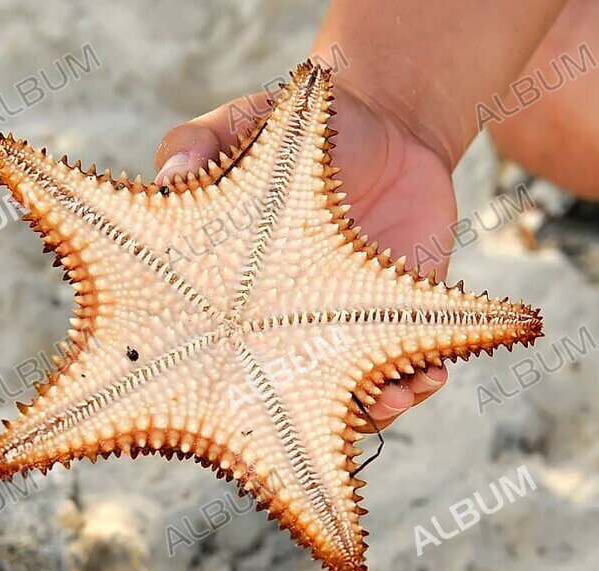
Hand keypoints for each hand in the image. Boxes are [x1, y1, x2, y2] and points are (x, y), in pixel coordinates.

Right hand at [154, 80, 458, 430]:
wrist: (388, 128)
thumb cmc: (303, 134)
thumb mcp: (247, 125)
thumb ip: (204, 140)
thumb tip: (168, 172)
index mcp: (240, 296)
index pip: (219, 357)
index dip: (222, 391)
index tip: (234, 407)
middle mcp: (291, 325)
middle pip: (289, 395)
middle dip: (306, 417)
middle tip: (322, 417)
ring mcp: (348, 329)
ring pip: (352, 394)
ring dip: (373, 408)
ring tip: (390, 399)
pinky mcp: (401, 322)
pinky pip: (411, 365)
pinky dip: (422, 378)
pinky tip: (430, 374)